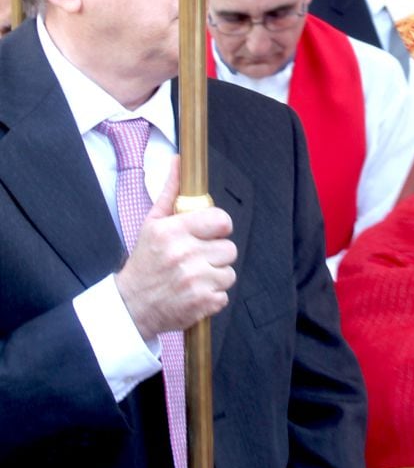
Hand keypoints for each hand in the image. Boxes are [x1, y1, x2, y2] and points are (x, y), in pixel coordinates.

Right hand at [115, 157, 237, 340]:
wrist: (130, 306)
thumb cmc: (145, 262)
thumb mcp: (152, 224)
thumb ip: (170, 193)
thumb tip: (179, 161)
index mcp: (173, 232)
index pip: (222, 220)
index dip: (218, 228)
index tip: (208, 234)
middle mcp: (184, 255)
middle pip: (230, 248)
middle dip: (216, 254)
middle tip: (196, 259)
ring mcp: (194, 281)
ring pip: (229, 272)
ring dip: (215, 276)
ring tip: (194, 277)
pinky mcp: (202, 303)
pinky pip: (224, 295)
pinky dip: (212, 297)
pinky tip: (193, 293)